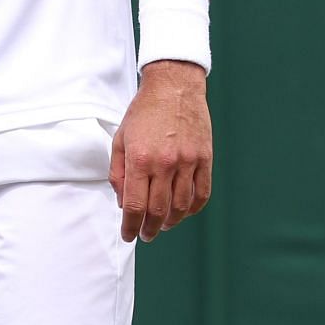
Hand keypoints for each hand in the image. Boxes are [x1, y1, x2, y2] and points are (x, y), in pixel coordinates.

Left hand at [110, 60, 212, 242]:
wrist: (174, 88)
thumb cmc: (143, 112)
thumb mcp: (120, 139)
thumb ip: (119, 173)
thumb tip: (123, 202)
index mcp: (140, 159)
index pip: (135, 205)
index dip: (131, 226)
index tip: (128, 235)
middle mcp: (165, 163)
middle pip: (158, 210)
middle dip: (150, 229)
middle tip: (145, 235)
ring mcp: (188, 162)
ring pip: (182, 206)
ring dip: (171, 221)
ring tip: (162, 224)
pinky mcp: (205, 159)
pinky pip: (202, 193)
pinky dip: (193, 208)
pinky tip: (184, 212)